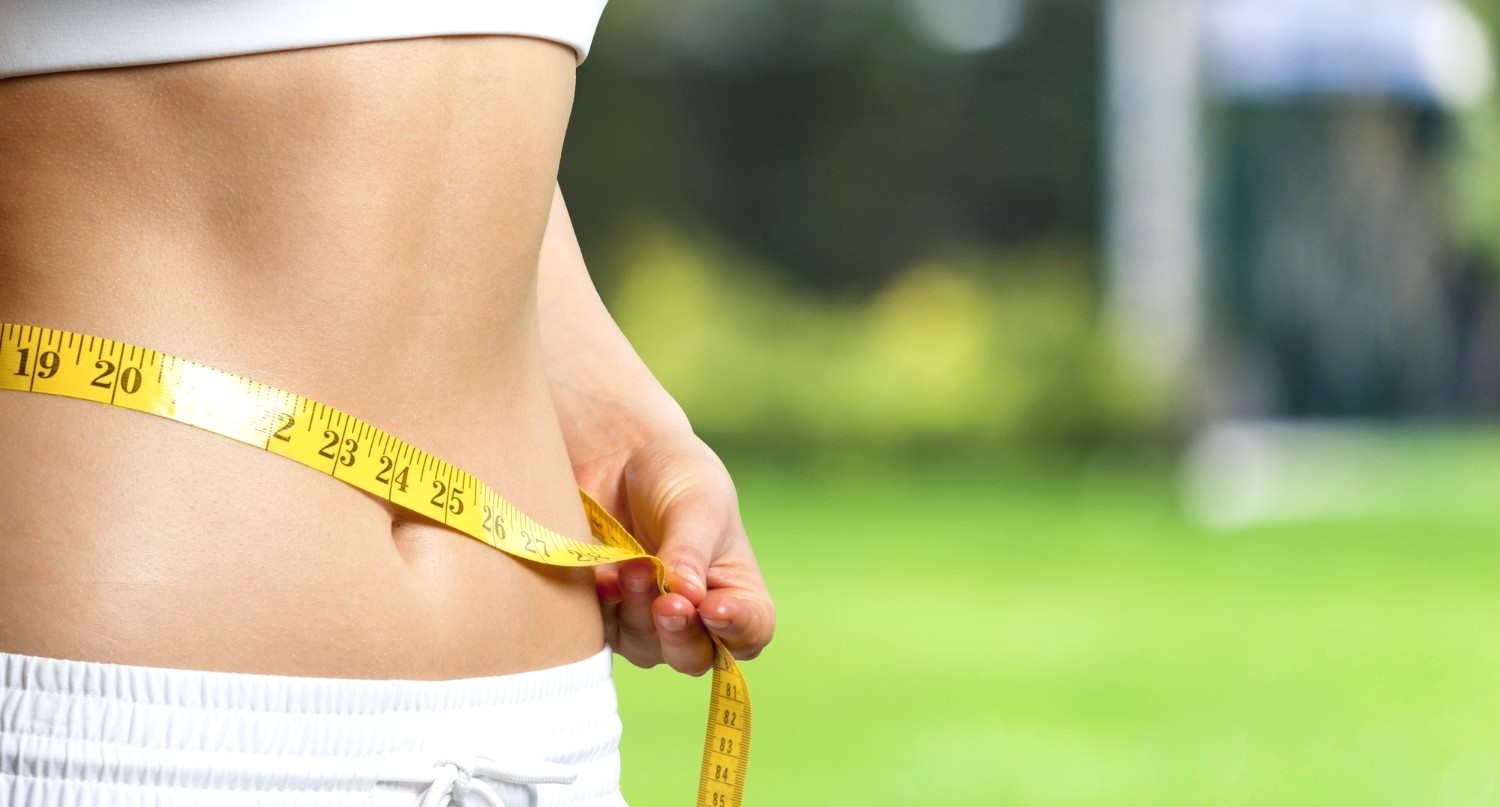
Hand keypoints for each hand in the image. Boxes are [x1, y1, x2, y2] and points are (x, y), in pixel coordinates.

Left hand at [577, 433, 773, 675]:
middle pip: (695, 656)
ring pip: (647, 648)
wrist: (621, 455)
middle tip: (667, 603)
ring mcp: (650, 620)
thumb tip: (687, 598)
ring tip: (632, 567)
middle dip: (680, 634)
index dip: (736, 629)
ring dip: (639, 614)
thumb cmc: (678, 476)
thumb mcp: (698, 505)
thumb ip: (691, 552)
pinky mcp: (610, 614)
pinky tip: (604, 578)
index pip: (751, 629)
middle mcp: (697, 615)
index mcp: (736, 590)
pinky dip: (606, 610)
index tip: (713, 608)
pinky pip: (605, 634)